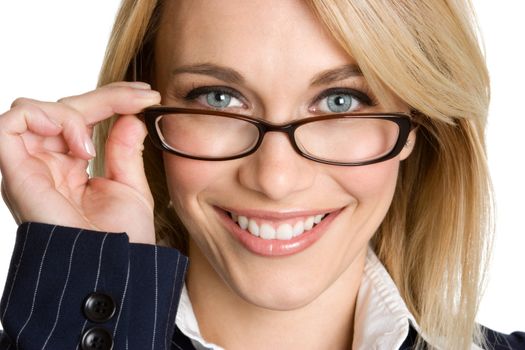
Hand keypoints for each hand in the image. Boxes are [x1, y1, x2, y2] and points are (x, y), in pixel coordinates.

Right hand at [0, 82, 160, 243]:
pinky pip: (10, 124)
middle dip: (105, 96)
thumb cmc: (121, 237)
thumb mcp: (129, 185)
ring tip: (94, 148)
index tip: (148, 95)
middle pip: (61, 108)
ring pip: (35, 110)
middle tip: (142, 97)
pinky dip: (43, 118)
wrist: (111, 266)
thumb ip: (124, 150)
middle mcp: (45, 163)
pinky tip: (78, 144)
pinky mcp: (14, 172)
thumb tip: (129, 117)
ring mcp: (29, 167)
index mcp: (69, 167)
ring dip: (73, 114)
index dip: (112, 99)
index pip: (82, 118)